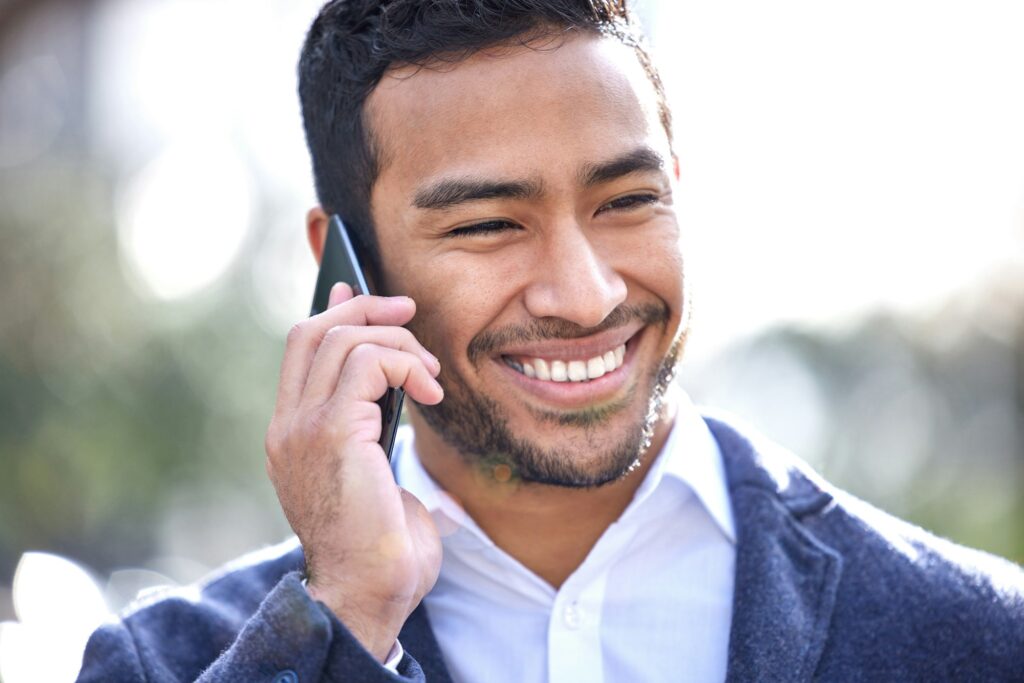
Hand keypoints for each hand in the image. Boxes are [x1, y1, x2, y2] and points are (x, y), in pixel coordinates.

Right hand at [264, 283, 443, 661]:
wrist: (369, 591)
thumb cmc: (380, 543)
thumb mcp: (374, 472)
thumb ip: (374, 425)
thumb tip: (395, 385)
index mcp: (292, 434)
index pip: (300, 350)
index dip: (332, 313)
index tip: (361, 292)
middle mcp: (287, 426)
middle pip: (312, 330)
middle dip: (364, 308)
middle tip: (408, 313)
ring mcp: (302, 428)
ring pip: (342, 339)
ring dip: (399, 344)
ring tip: (431, 377)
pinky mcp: (332, 432)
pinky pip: (367, 363)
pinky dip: (406, 364)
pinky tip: (431, 393)